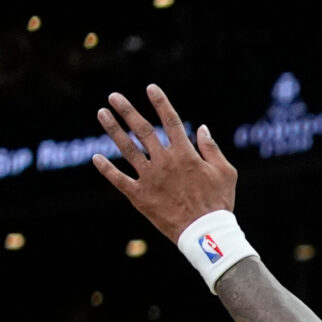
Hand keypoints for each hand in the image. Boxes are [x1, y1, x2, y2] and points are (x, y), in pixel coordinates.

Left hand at [92, 85, 237, 240]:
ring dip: (113, 130)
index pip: (170, 121)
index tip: (150, 88)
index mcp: (185, 154)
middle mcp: (164, 162)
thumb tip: (202, 128)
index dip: (160, 103)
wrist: (206, 233)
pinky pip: (119, 179)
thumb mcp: (226, 173)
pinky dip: (106, 169)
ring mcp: (149, 178)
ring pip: (127, 149)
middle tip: (113, 97)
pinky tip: (96, 157)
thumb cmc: (219, 203)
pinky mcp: (140, 195)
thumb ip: (212, 149)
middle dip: (127, 111)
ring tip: (102, 114)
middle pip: (142, 130)